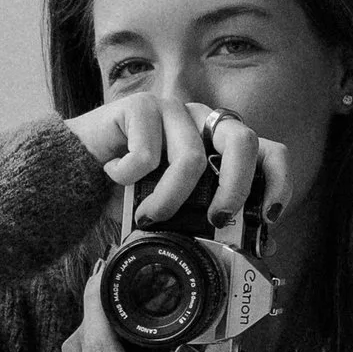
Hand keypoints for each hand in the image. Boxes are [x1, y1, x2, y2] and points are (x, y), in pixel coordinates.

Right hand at [66, 92, 291, 237]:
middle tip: (216, 218)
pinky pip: (147, 153)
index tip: (269, 217)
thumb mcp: (179, 215)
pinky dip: (128, 177)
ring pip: (190, 157)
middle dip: (234, 186)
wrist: (74, 174)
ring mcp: (172, 110)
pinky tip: (115, 176)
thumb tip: (264, 246)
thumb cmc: (131, 194)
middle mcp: (203, 122)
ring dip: (168, 199)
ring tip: (149, 216)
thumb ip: (215, 222)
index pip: (269, 151)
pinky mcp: (139, 106)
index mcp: (220, 145)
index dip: (279, 181)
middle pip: (243, 141)